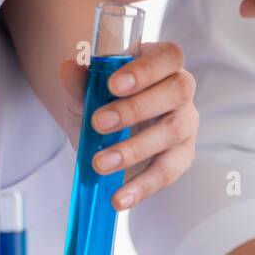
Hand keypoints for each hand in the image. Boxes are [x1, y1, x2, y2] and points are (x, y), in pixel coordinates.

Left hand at [60, 41, 198, 209]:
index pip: (168, 56)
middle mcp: (180, 89)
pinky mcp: (182, 156)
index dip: (146, 69)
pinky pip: (168, 171)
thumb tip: (69, 67)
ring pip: (173, 131)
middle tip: (99, 123)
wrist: (103, 131)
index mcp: (160, 63)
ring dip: (135, 148)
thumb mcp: (85, 90)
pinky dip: (142, 187)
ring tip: (100, 164)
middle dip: (137, 108)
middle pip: (177, 91)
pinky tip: (119, 198)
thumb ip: (79, 81)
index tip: (112, 84)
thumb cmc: (102, 101)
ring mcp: (185, 122)